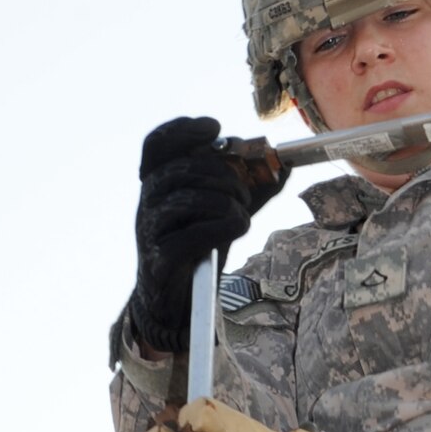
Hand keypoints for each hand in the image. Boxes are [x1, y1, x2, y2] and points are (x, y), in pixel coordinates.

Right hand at [130, 117, 283, 353]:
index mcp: (156, 184)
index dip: (184, 130)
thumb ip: (248, 188)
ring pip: (187, 198)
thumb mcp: (222, 211)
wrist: (178, 302)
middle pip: (181, 169)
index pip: (157, 144)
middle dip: (222, 173)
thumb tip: (284, 167)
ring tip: (243, 213)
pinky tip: (238, 227)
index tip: (215, 128)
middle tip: (245, 189)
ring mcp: (149, 232)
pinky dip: (223, 226)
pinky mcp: (160, 261)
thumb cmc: (199, 250)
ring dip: (225, 201)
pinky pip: (192, 235)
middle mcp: (146, 203)